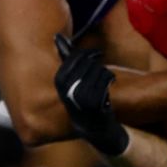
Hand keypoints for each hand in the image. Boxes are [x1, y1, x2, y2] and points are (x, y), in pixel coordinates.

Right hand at [53, 34, 128, 156]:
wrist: (94, 129)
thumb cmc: (81, 100)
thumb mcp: (69, 82)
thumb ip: (64, 61)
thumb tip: (57, 37)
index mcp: (59, 83)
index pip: (73, 59)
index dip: (85, 54)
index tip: (95, 54)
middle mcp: (68, 91)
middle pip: (87, 64)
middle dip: (95, 63)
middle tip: (99, 63)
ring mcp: (82, 98)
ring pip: (98, 70)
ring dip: (103, 71)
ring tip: (103, 78)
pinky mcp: (96, 104)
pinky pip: (105, 79)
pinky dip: (109, 78)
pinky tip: (108, 82)